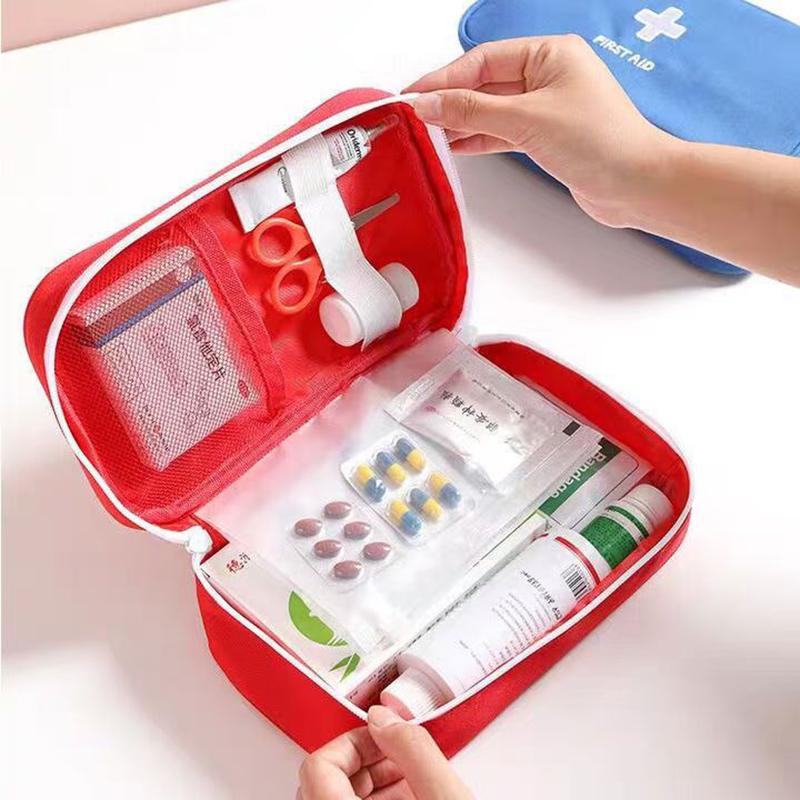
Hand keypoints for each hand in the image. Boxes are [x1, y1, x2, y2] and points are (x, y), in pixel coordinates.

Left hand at [297, 705, 473, 799]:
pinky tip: (413, 797)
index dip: (351, 741)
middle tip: (400, 753)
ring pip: (338, 797)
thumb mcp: (446, 798)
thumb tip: (385, 716)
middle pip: (326, 780)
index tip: (383, 735)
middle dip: (368, 759)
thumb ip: (415, 750)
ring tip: (413, 777)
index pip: (317, 766)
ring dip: (375, 780)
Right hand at [406, 35, 669, 226]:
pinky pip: (503, 131)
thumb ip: (472, 111)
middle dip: (450, 101)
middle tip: (414, 117)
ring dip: (461, 122)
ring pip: (492, 110)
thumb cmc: (601, 142)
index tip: (413, 95)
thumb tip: (429, 104)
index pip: (483, 60)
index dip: (444, 78)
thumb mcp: (526, 119)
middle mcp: (548, 75)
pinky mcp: (547, 136)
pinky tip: (455, 145)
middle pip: (485, 83)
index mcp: (550, 53)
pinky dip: (479, 138)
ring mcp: (548, 107)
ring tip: (427, 134)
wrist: (637, 184)